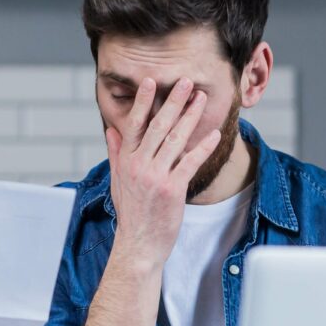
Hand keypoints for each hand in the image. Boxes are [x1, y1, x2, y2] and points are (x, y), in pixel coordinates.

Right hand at [106, 77, 220, 265]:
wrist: (138, 244)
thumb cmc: (131, 214)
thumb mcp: (117, 181)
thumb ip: (116, 153)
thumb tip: (112, 130)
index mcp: (126, 161)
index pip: (134, 124)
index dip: (143, 102)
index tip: (151, 82)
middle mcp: (139, 166)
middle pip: (157, 126)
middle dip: (173, 101)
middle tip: (185, 82)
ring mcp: (155, 177)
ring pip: (174, 140)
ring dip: (190, 117)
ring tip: (201, 99)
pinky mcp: (172, 189)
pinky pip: (190, 162)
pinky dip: (202, 147)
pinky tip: (213, 134)